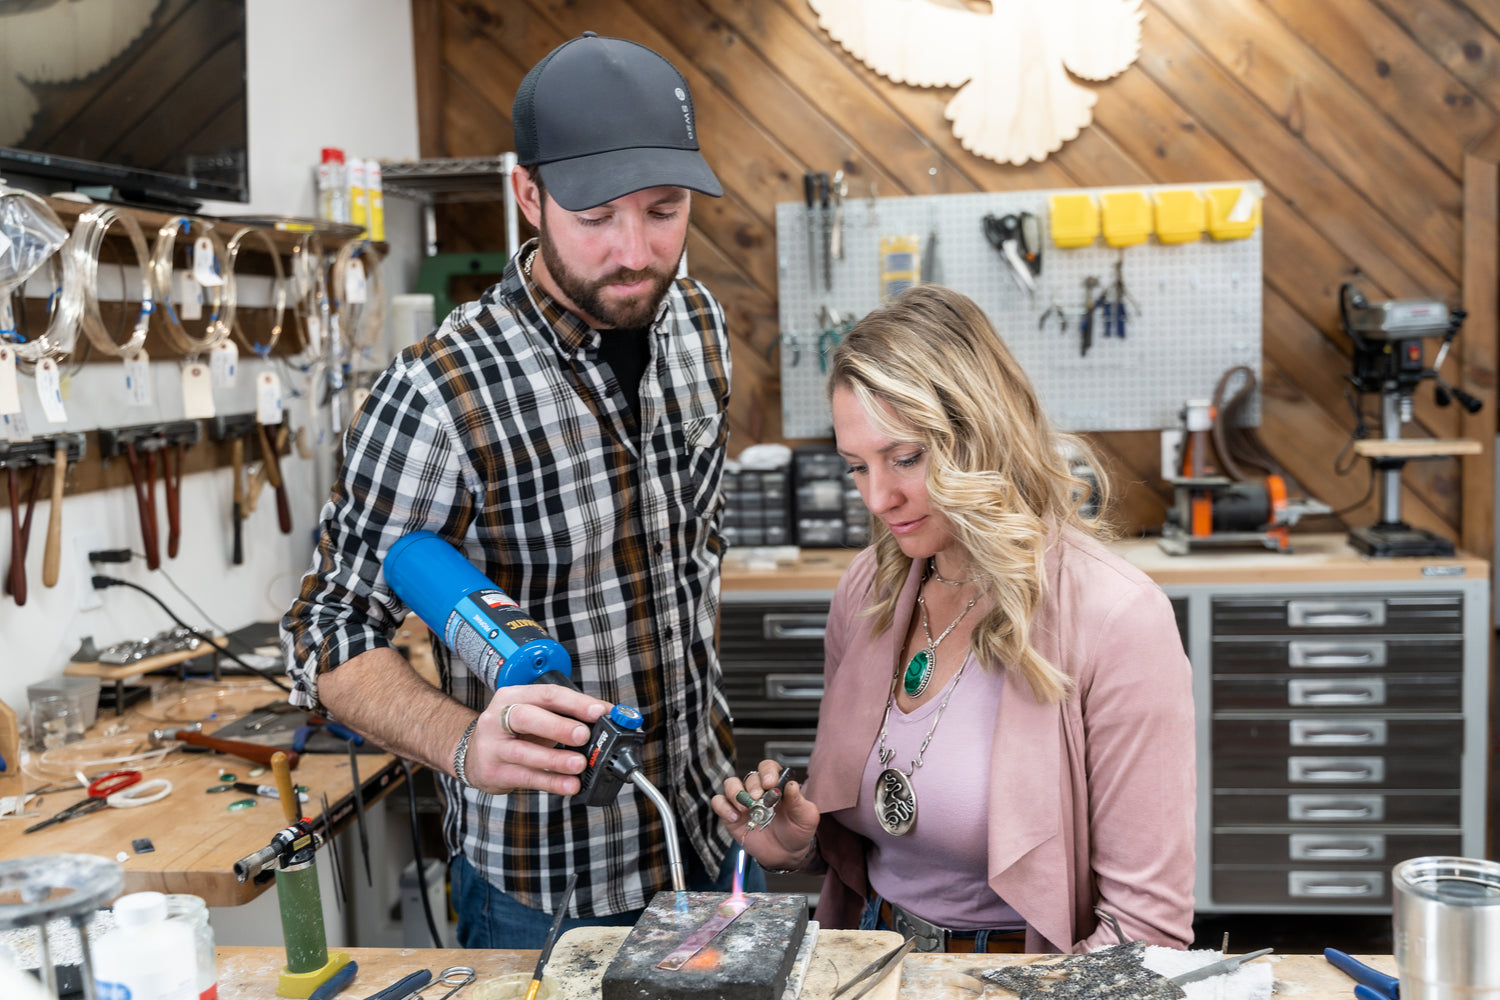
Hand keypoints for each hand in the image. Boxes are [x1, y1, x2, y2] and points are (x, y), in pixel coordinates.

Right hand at [462, 684, 608, 795]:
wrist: (472, 755)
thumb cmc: (512, 733)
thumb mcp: (533, 716)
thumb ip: (563, 716)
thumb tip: (603, 723)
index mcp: (512, 697)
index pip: (547, 694)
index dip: (576, 702)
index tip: (601, 711)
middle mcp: (498, 718)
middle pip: (527, 717)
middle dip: (558, 726)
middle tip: (584, 735)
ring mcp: (493, 746)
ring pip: (525, 751)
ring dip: (555, 759)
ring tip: (579, 764)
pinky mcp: (493, 771)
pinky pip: (526, 777)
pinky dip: (551, 782)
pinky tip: (569, 785)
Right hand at [712, 760, 820, 870]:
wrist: (786, 855)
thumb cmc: (797, 832)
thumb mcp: (806, 818)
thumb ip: (799, 801)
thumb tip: (792, 785)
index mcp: (777, 786)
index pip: (768, 767)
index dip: (767, 771)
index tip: (770, 783)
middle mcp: (759, 791)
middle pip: (750, 777)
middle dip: (753, 786)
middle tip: (758, 799)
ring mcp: (744, 803)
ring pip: (731, 784)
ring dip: (735, 793)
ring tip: (745, 808)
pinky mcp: (732, 816)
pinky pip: (719, 803)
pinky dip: (723, 807)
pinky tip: (735, 817)